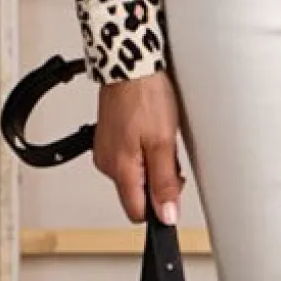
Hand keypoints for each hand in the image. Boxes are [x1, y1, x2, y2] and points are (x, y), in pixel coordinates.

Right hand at [92, 71, 186, 224]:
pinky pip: (130, 157)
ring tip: (160, 136)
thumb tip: (166, 215)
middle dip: (158, 181)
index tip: (173, 192)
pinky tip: (151, 131)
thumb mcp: (164, 142)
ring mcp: (106, 150)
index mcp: (119, 169)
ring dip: (152, 164)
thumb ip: (164, 182)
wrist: (130, 65)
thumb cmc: (145, 95)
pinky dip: (144, 150)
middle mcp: (107, 164)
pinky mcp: (110, 138)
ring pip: (135, 174)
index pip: (137, 212)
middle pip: (137, 193)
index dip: (159, 208)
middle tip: (170, 155)